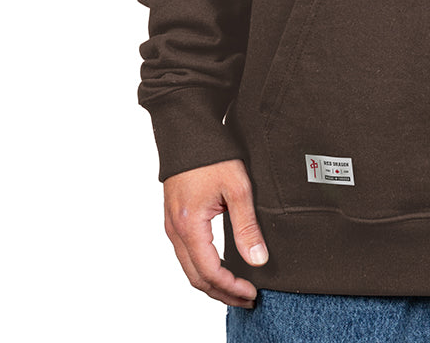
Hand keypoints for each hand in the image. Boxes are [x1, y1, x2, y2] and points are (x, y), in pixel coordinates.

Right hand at [163, 158, 267, 307]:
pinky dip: (204, 268)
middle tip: (247, 299)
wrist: (188, 130)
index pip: (210, 272)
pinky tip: (223, 266)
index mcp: (189, 226)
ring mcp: (172, 226)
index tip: (252, 293)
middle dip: (222, 293)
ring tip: (238, 288)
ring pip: (189, 268)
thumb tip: (258, 260)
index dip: (232, 288)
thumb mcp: (238, 188)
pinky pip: (187, 254)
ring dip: (213, 283)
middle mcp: (175, 231)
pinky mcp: (174, 219)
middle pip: (196, 278)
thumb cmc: (214, 155)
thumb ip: (247, 226)